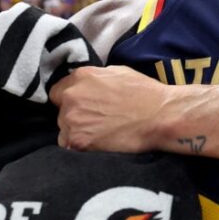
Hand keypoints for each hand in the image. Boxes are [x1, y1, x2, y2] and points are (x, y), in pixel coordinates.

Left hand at [49, 66, 170, 152]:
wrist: (160, 115)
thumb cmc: (145, 93)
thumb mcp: (117, 72)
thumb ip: (94, 78)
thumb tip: (87, 86)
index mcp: (80, 76)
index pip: (58, 91)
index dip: (70, 100)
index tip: (82, 107)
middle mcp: (71, 96)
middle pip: (60, 110)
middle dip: (74, 115)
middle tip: (96, 121)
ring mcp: (72, 119)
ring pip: (64, 129)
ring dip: (77, 132)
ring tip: (100, 133)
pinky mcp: (77, 141)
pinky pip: (68, 146)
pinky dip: (80, 147)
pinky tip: (98, 144)